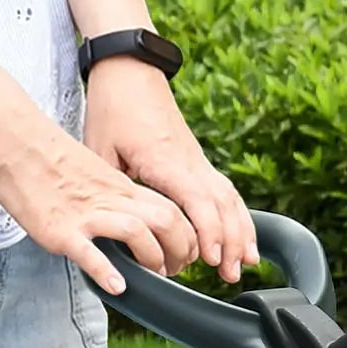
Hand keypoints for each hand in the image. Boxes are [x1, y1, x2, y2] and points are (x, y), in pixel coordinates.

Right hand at [0, 98, 198, 294]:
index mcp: (119, 187)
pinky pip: (89, 251)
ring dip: (151, 259)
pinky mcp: (60, 228)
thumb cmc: (43, 154)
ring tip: (151, 277)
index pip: (170, 209)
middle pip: (166, 221)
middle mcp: (110, 199)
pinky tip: (116, 286)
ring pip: (138, 232)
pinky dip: (106, 271)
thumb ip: (111, 196)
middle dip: (179, 250)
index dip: (186, 235)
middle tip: (173, 270)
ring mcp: (86, 214)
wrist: (9, 136)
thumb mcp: (92, 172)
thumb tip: (124, 220)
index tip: (182, 254)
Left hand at [81, 56, 257, 284]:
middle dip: (231, 243)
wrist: (130, 71)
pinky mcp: (199, 162)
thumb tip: (116, 229)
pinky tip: (244, 239)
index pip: (198, 201)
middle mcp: (190, 163)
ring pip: (231, 200)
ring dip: (242, 233)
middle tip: (230, 276)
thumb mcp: (99, 149)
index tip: (211, 258)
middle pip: (223, 206)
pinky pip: (227, 193)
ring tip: (247, 264)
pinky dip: (239, 218)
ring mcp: (199, 162)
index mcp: (165, 161)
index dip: (208, 232)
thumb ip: (111, 190)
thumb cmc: (113, 108)